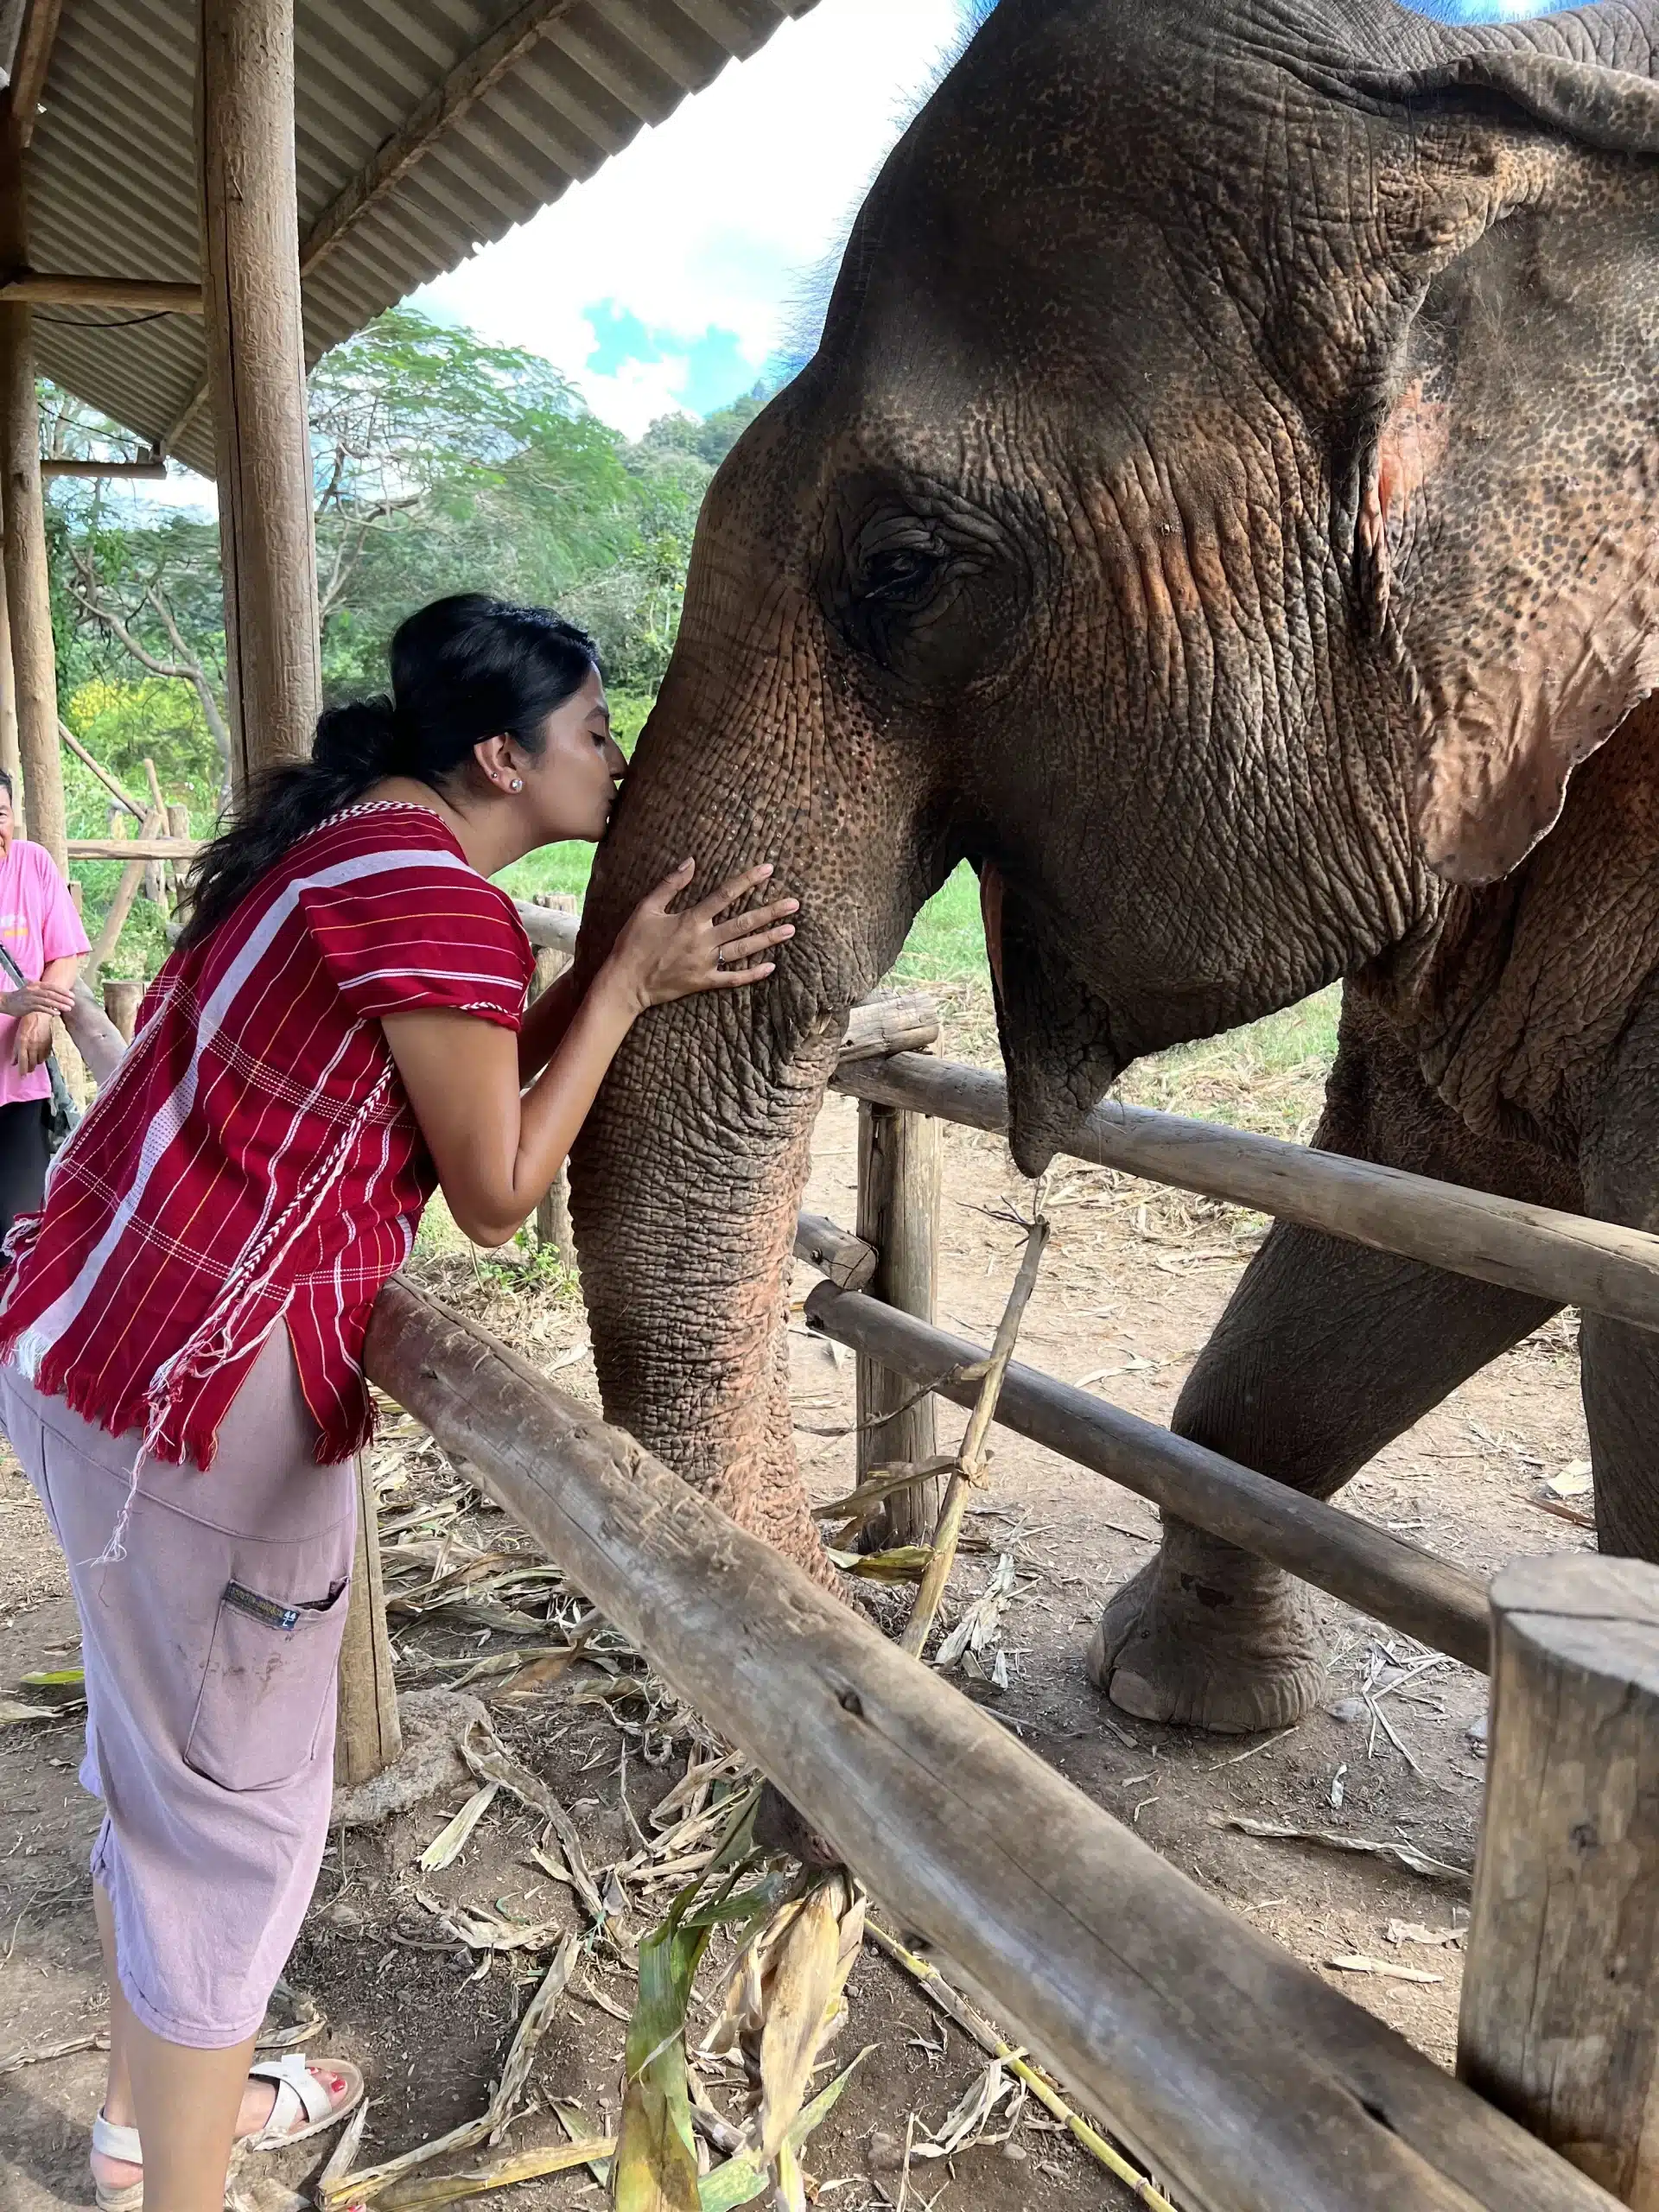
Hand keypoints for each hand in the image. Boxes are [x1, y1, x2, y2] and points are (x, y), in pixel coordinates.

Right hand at [1, 981, 73, 1020]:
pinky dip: (50, 1011)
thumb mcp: (33, 990)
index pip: (52, 986)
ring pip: (47, 1001)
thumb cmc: (22, 997)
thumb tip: (58, 997)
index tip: (72, 995)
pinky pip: (41, 1008)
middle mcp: (34, 990)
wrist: (6, 1001)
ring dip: (59, 1005)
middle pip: (51, 993)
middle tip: (73, 1002)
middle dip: (63, 998)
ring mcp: (31, 998)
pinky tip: (57, 1014)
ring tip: (68, 1008)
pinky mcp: (28, 1006)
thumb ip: (44, 992)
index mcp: (36, 985)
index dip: (63, 991)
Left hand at [14, 1011, 52, 1075]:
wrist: (42, 1015)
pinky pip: (47, 1056)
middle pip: (32, 1063)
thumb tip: (13, 1062)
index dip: (22, 1070)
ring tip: (34, 1061)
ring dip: (36, 1062)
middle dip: (29, 1068)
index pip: (22, 1061)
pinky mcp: (50, 1044)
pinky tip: (41, 1055)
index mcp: (23, 1043)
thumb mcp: (18, 1036)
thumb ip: (16, 1050)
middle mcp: (33, 1046)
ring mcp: (43, 1045)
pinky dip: (43, 1057)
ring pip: (40, 1061)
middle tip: (28, 1070)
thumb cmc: (28, 1023)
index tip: (22, 1077)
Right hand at [603, 860, 798, 1014]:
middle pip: (743, 923)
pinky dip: (752, 974)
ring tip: (790, 930)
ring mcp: (706, 963)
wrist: (626, 982)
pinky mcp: (704, 982)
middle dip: (770, 912)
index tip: (768, 870)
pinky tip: (771, 967)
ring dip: (768, 939)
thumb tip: (690, 861)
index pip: (725, 895)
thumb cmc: (633, 943)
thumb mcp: (646, 908)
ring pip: (744, 949)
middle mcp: (703, 941)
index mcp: (690, 920)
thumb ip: (670, 885)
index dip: (748, 881)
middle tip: (794, 904)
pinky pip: (733, 979)